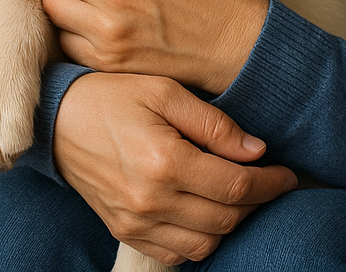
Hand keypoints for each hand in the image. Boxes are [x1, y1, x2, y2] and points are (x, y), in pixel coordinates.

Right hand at [53, 72, 296, 264]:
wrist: (57, 118)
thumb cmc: (113, 95)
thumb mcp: (164, 91)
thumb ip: (213, 123)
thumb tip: (256, 150)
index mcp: (165, 162)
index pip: (237, 187)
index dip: (271, 183)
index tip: (288, 173)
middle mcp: (151, 201)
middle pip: (227, 218)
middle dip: (257, 202)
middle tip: (269, 181)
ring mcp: (136, 222)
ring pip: (206, 243)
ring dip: (231, 223)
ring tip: (239, 194)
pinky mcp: (124, 231)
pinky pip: (176, 254)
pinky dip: (200, 240)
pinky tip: (206, 212)